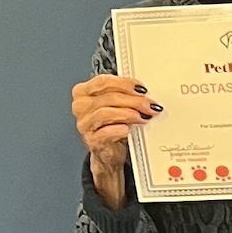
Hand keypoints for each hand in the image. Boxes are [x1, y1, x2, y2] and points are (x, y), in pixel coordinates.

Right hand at [73, 74, 161, 200]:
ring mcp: (84, 124)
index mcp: (84, 92)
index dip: (124, 83)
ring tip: (143, 117)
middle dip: (133, 101)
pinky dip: (119, 130)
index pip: (103, 82)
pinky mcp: (91, 140)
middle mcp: (81, 106)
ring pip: (105, 113)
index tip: (142, 88)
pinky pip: (105, 132)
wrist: (110, 150)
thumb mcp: (118, 105)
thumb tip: (145, 93)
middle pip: (108, 98)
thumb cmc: (113, 124)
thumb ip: (125, 94)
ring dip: (128, 114)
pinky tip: (129, 129)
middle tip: (150, 105)